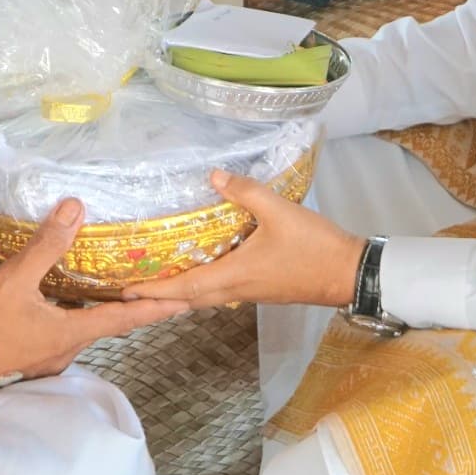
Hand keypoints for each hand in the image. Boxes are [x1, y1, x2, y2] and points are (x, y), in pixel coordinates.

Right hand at [0, 200, 187, 387]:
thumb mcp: (12, 281)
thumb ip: (46, 246)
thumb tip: (76, 210)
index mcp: (69, 334)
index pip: (125, 320)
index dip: (157, 308)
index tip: (187, 301)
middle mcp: (62, 350)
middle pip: (105, 324)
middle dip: (129, 304)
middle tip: (150, 280)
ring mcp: (41, 356)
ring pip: (78, 327)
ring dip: (95, 307)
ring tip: (107, 279)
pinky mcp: (22, 355)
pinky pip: (55, 329)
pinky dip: (67, 311)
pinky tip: (56, 291)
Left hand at [121, 172, 364, 308]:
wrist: (348, 273)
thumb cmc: (313, 246)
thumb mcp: (279, 211)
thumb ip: (245, 192)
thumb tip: (213, 176)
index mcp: (234, 275)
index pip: (184, 288)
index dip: (153, 290)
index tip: (126, 290)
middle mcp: (237, 290)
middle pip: (189, 298)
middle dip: (159, 295)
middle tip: (132, 287)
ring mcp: (250, 293)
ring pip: (206, 297)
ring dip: (180, 292)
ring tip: (158, 280)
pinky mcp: (261, 290)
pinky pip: (221, 292)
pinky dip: (202, 287)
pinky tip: (200, 271)